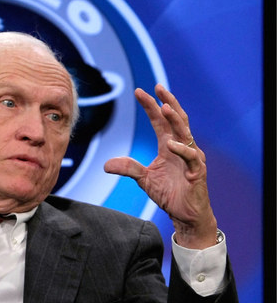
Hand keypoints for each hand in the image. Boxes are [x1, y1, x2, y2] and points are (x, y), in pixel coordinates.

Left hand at [104, 84, 216, 248]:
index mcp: (169, 146)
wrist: (185, 215)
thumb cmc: (169, 194)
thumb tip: (106, 165)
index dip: (151, 106)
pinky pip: (191, 157)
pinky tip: (170, 143)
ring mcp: (192, 158)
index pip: (160, 121)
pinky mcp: (197, 171)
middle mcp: (182, 147)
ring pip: (185, 133)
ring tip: (165, 107)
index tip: (139, 91)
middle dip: (167, 102)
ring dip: (175, 120)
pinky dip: (181, 149)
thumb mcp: (144, 179)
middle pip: (176, 119)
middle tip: (158, 87)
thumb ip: (129, 168)